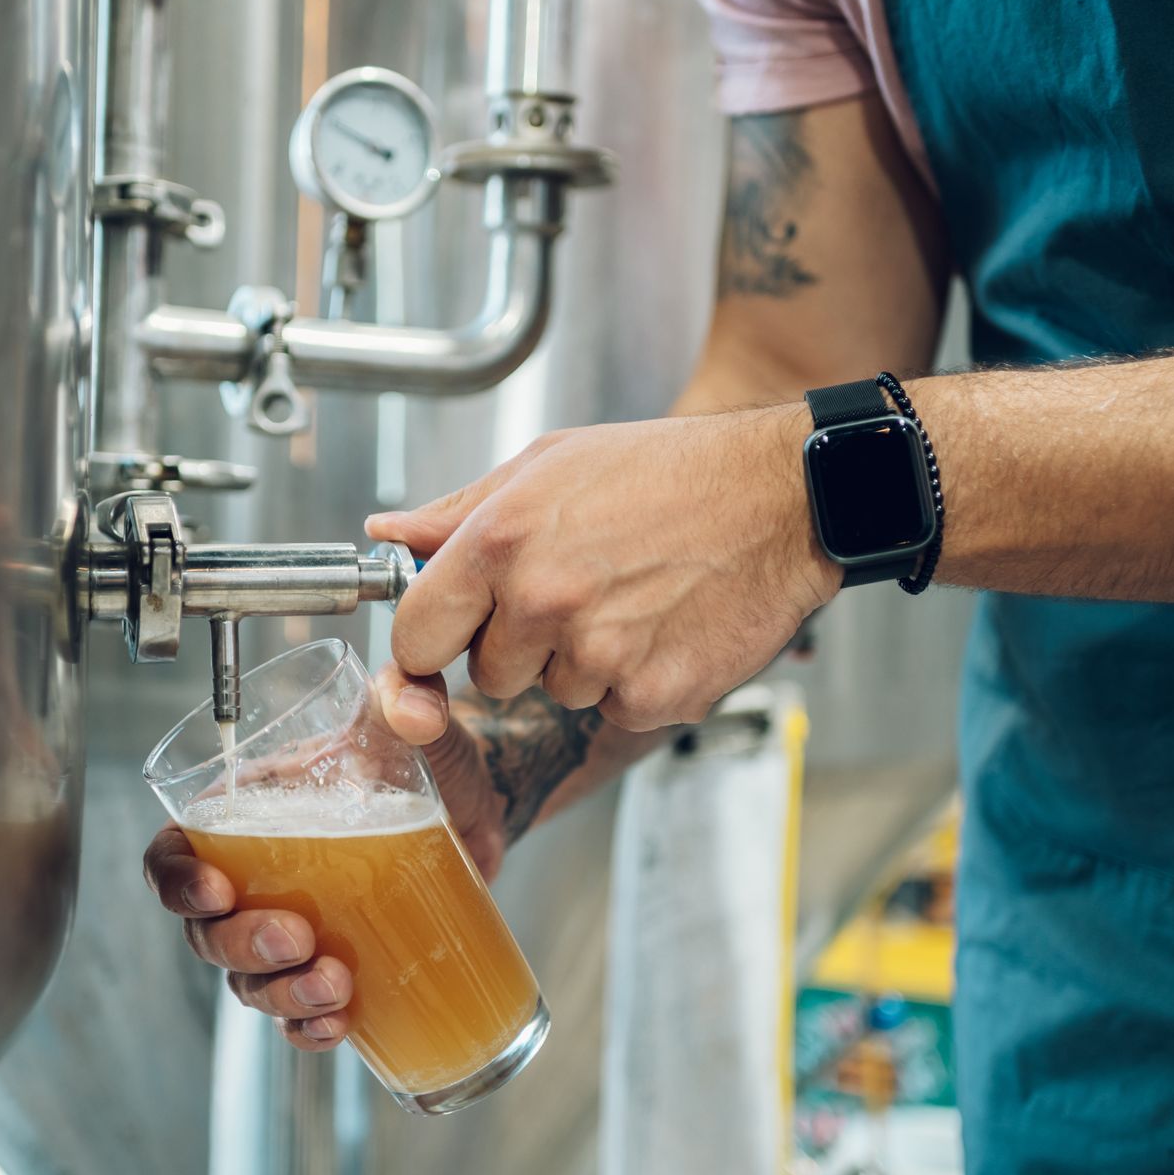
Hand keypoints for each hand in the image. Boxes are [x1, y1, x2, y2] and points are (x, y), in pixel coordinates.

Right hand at [142, 663, 512, 1051]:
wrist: (483, 804)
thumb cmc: (426, 756)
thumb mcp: (413, 721)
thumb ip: (409, 695)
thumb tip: (414, 706)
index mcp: (247, 814)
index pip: (174, 854)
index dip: (177, 879)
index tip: (215, 889)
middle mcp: (256, 877)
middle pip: (205, 931)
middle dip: (239, 945)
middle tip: (295, 938)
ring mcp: (292, 928)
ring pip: (248, 981)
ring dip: (279, 994)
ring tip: (334, 985)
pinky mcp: (334, 965)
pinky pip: (299, 1015)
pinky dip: (310, 1029)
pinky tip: (341, 1024)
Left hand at [368, 405, 840, 730]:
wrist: (783, 497)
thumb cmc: (669, 471)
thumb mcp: (550, 464)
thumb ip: (460, 511)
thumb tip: (390, 536)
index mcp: (501, 541)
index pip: (415, 637)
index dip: (432, 642)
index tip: (452, 635)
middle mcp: (543, 601)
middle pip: (487, 675)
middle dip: (521, 646)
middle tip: (579, 591)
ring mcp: (598, 654)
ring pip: (554, 694)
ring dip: (584, 663)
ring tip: (633, 598)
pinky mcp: (652, 695)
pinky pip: (614, 710)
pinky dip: (637, 682)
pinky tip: (667, 627)